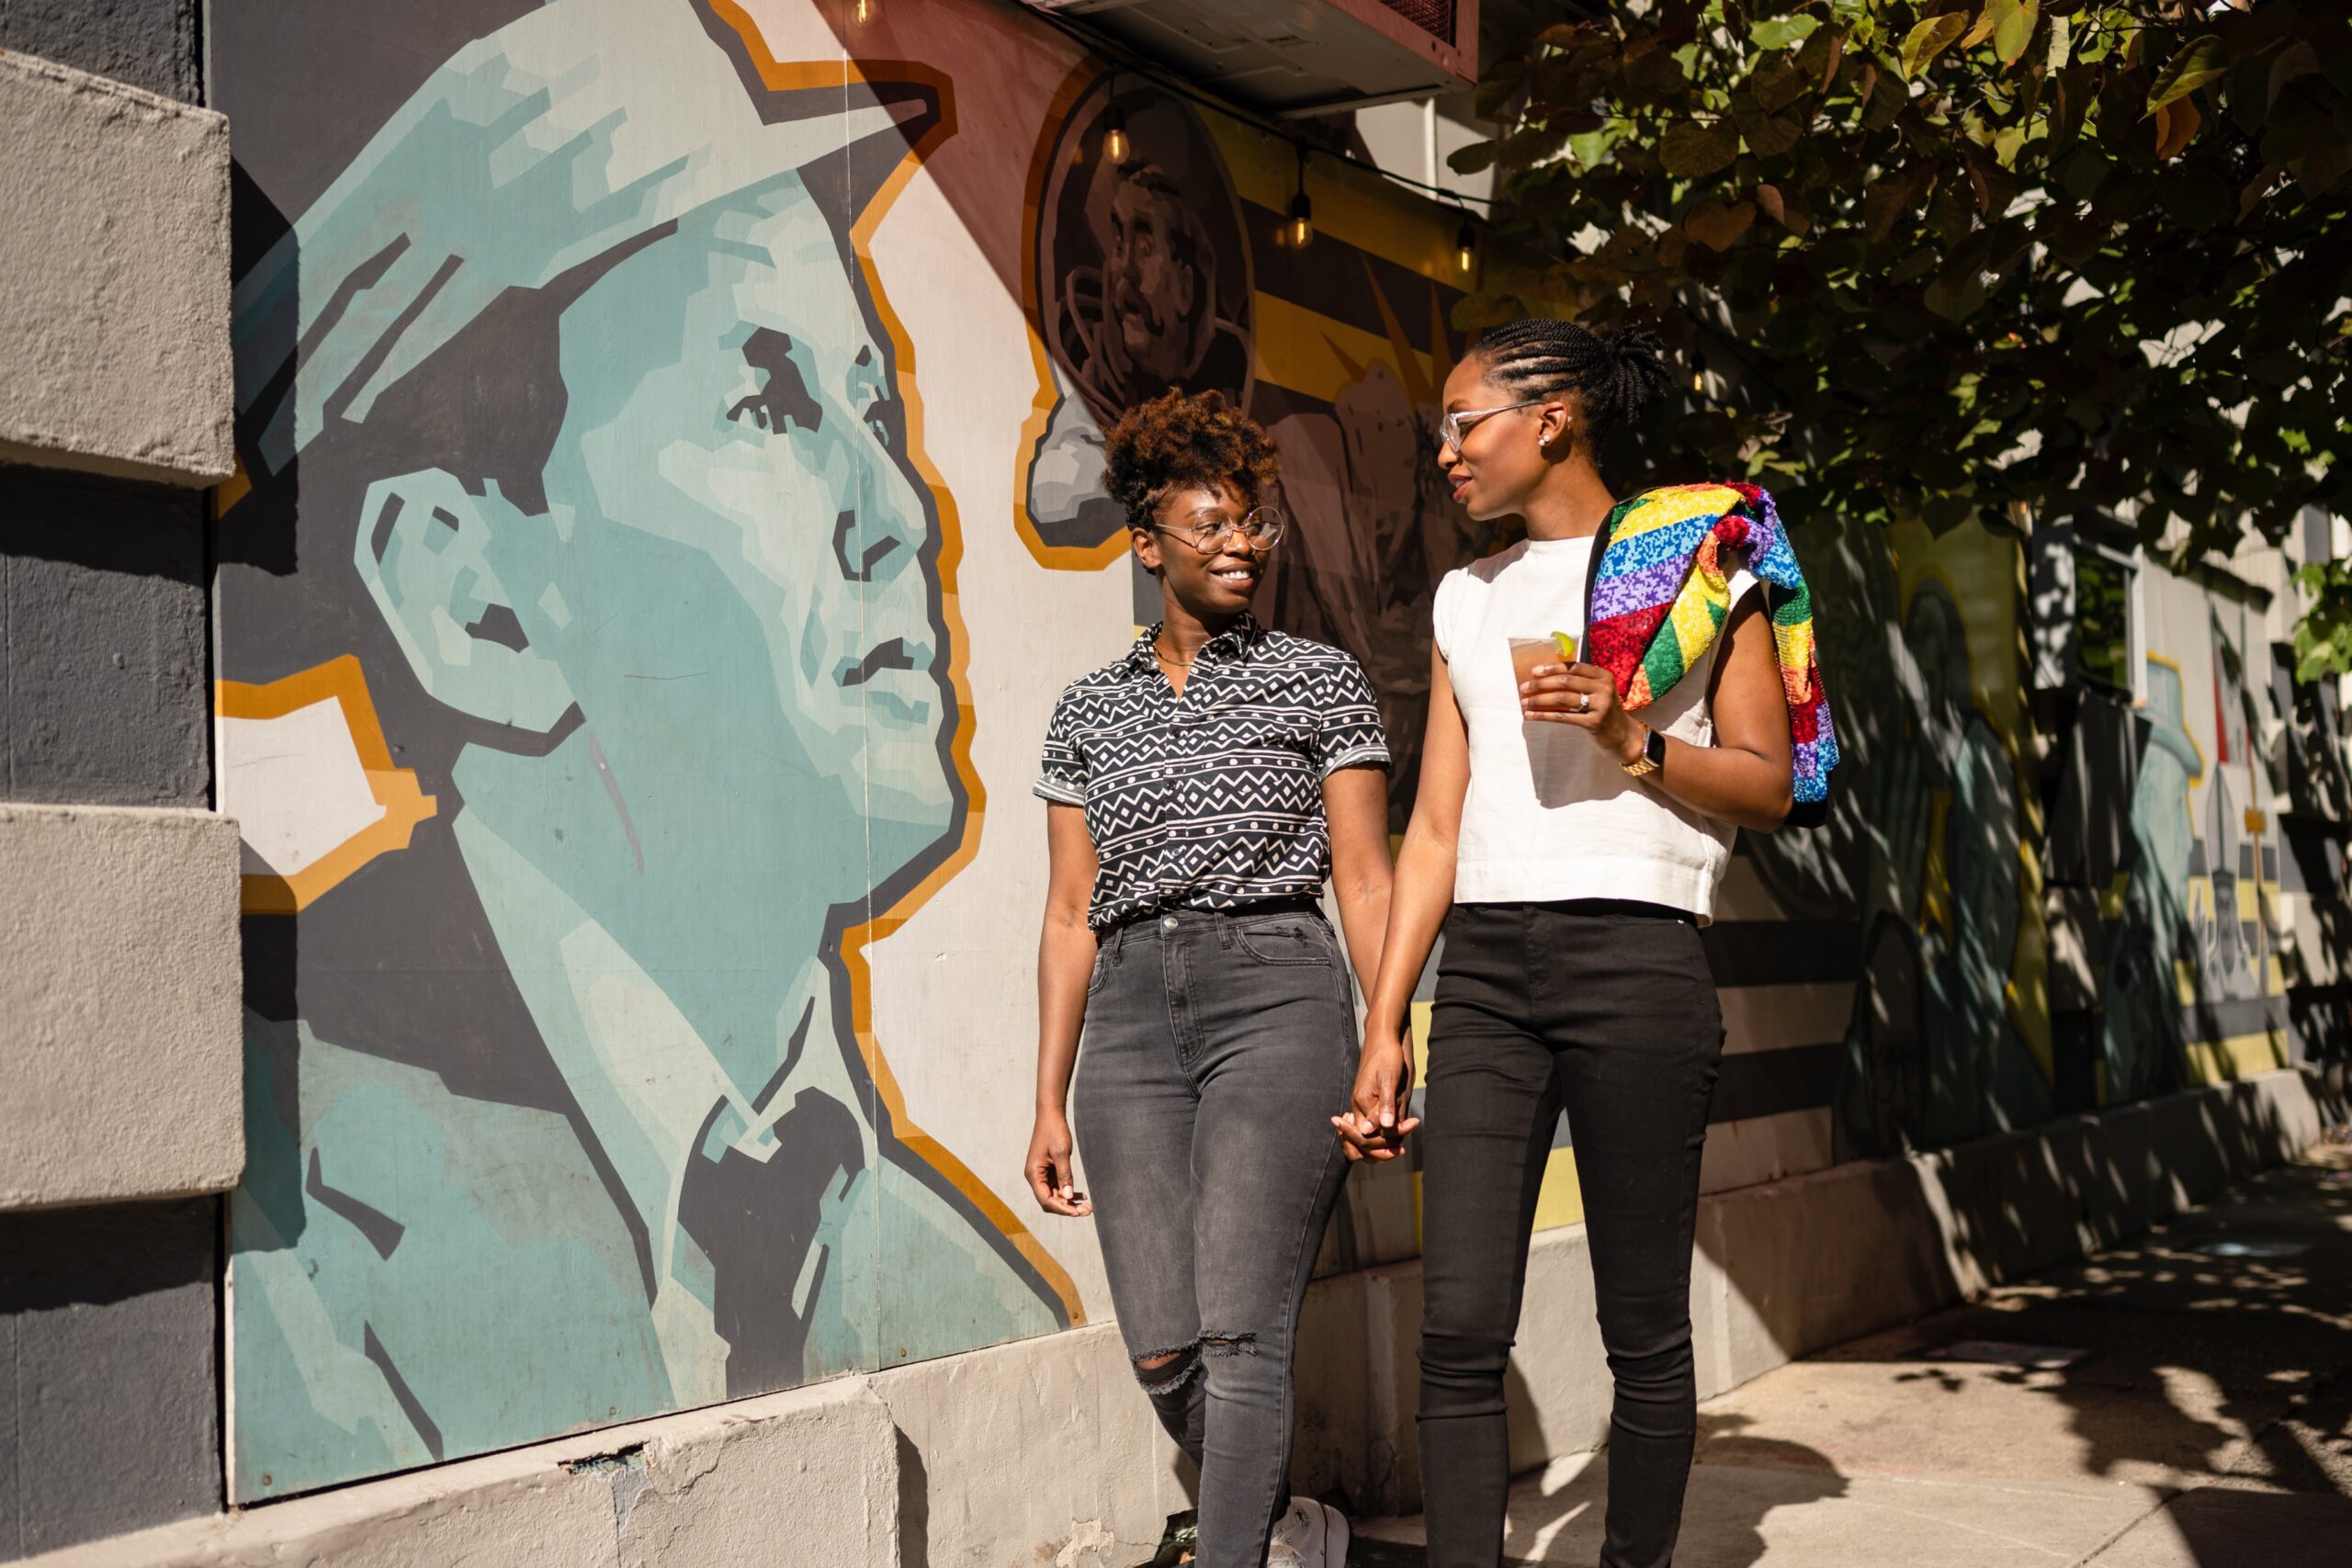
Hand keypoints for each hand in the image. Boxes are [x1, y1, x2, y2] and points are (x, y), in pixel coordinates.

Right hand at [1025, 1110, 1091, 1215]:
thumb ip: (1065, 1175)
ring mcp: (1042, 1175)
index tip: (1078, 1212)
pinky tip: (1082, 1195)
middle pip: (1050, 1201)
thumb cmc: (1054, 1131)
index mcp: (1033, 1174)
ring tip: (1088, 1206)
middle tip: (1087, 1211)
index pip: (1045, 1200)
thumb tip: (1068, 1197)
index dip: (1062, 1208)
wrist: (1051, 1115)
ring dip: (1070, 1202)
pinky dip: (1069, 1192)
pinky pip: (1058, 1187)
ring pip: (1055, 1196)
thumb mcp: (1062, 1153)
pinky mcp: (1049, 1171)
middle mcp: (1035, 1177)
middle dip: (1068, 1208)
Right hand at [1331, 1024, 1420, 1160]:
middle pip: (1360, 1142)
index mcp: (1361, 1103)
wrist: (1381, 1038)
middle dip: (1379, 1151)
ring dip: (1378, 1145)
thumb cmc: (1387, 1055)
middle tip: (1401, 1151)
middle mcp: (1357, 1107)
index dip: (1386, 1144)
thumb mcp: (1389, 1079)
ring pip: (1362, 1137)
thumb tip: (1383, 1128)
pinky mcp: (1365, 1102)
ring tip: (1398, 1146)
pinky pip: (1366, 1127)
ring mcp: (1359, 1105)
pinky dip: (1377, 1136)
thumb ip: (1386, 1104)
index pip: (1368, 1137)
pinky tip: (1391, 1134)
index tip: (1405, 1142)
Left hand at [1520, 660, 1642, 763]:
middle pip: (1565, 681)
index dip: (1552, 668)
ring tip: (1524, 703)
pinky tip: (1531, 716)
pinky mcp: (1594, 722)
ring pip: (1562, 698)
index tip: (1534, 671)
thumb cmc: (1604, 710)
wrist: (1623, 735)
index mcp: (1603, 676)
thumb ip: (1580, 682)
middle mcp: (1603, 688)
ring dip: (1539, 700)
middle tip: (1524, 688)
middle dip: (1541, 684)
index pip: (1573, 667)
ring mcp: (1600, 705)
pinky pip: (1563, 717)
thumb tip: (1545, 677)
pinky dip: (1544, 715)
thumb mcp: (1598, 691)